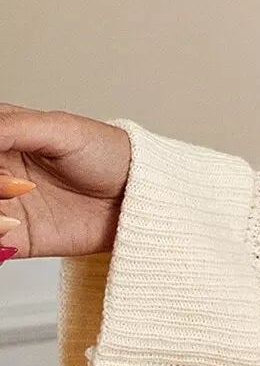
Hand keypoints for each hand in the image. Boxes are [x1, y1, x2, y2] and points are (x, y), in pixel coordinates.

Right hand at [0, 106, 131, 262]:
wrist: (139, 196)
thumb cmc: (108, 154)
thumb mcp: (62, 129)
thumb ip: (14, 128)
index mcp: (4, 134)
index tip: (1, 167)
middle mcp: (0, 170)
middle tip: (9, 184)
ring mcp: (6, 205)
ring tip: (9, 208)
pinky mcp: (17, 237)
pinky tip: (6, 226)